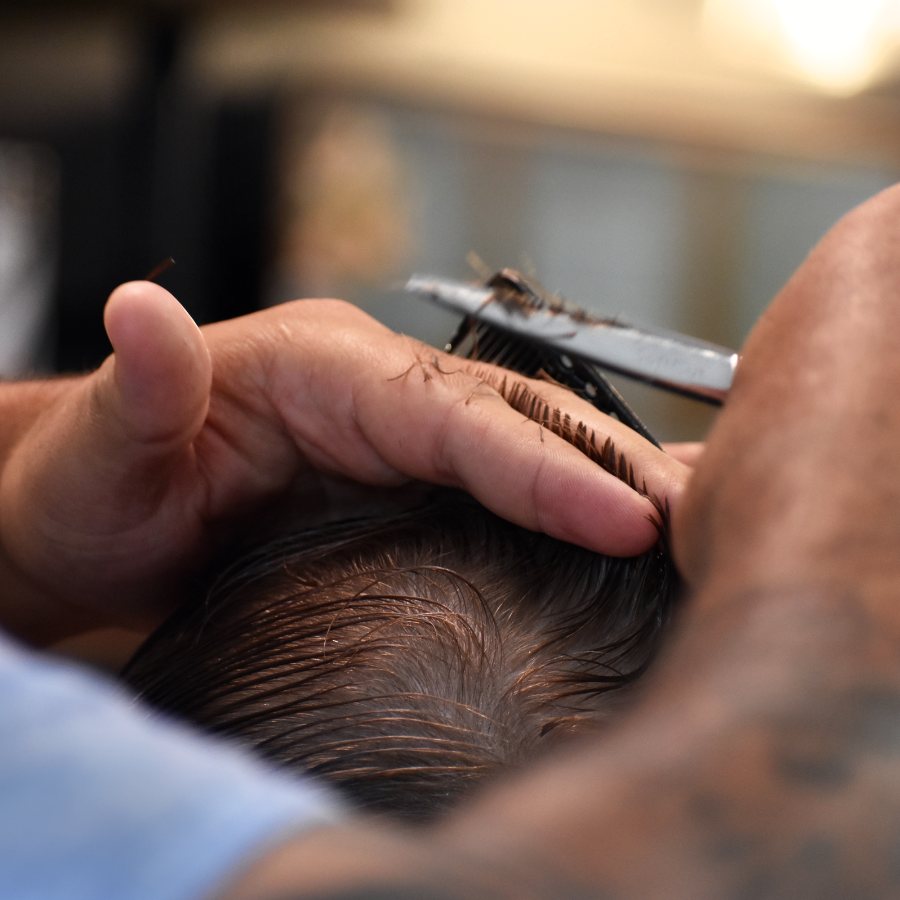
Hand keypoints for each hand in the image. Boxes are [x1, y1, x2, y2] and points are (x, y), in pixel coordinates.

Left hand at [0, 282, 688, 642]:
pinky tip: (612, 532)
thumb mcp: (103, 448)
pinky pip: (492, 481)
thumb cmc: (93, 489)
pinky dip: (559, 500)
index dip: (539, 466)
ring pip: (515, 444)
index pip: (449, 413)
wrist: (97, 524)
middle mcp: (369, 389)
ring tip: (689, 524)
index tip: (624, 517)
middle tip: (699, 518)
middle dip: (601, 467)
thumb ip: (140, 388)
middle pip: (507, 418)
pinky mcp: (394, 476)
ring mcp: (388, 432)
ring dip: (598, 481)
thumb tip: (138, 311)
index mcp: (316, 368)